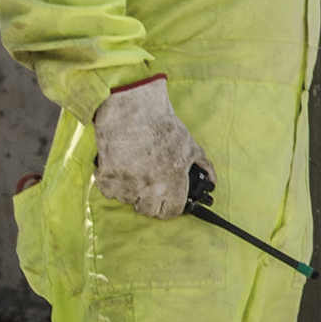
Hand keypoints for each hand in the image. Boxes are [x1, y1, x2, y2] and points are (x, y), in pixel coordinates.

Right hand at [93, 77, 210, 218]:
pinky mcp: (108, 175)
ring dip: (129, 191)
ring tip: (133, 173)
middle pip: (147, 210)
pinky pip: (108, 191)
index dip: (168, 207)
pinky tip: (118, 169)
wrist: (134, 109)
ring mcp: (127, 183)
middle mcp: (150, 187)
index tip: (165, 201)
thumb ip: (203, 166)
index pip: (171, 212)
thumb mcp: (190, 145)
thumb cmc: (163, 126)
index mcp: (173, 182)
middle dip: (148, 201)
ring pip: (127, 200)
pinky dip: (111, 183)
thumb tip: (212, 180)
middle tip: (147, 187)